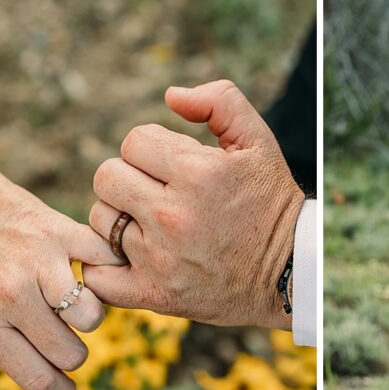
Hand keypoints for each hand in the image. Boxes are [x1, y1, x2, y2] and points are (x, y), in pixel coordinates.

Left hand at [0, 163, 122, 389]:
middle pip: (71, 353)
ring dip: (89, 313)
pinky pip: (105, 263)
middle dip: (73, 351)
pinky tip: (93, 267)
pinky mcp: (61, 231)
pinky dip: (107, 268)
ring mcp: (39, 262)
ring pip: (91, 316)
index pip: (38, 380)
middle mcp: (11, 296)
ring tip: (76, 299)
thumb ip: (7, 348)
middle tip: (64, 334)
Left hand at [84, 80, 305, 328]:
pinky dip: (103, 265)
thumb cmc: (271, 203)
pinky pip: (98, 275)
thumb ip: (220, 102)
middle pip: (107, 177)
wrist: (290, 272)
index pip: (133, 141)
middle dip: (129, 177)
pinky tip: (128, 256)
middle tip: (156, 191)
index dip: (151, 148)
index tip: (173, 165)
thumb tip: (171, 95)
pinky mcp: (154, 294)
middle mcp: (174, 215)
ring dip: (119, 217)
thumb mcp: (258, 142)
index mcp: (197, 173)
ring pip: (100, 219)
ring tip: (150, 224)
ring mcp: (161, 258)